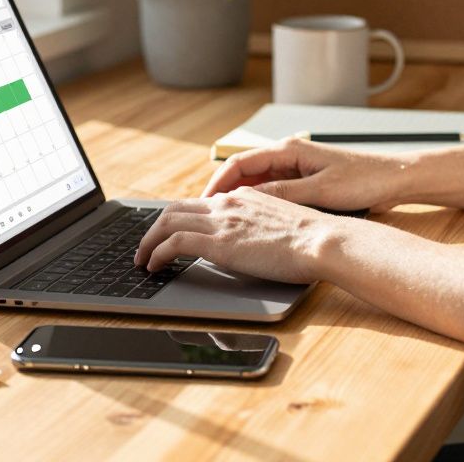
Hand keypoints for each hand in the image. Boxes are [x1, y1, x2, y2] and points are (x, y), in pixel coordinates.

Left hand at [133, 187, 346, 283]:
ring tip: (142, 259)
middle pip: (175, 208)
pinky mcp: (217, 242)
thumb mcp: (281, 222)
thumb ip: (260, 225)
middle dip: (155, 228)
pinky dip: (156, 253)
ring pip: (167, 222)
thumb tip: (252, 242)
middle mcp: (227, 203)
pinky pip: (173, 243)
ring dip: (148, 242)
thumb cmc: (313, 239)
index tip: (171, 233)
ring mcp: (221, 221)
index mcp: (244, 196)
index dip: (180, 218)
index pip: (200, 203)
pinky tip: (153, 266)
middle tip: (147, 246)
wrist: (321, 240)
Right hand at [204, 137, 414, 212]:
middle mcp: (289, 156)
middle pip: (244, 173)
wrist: (394, 179)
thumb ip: (283, 194)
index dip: (218, 182)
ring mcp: (297, 169)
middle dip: (222, 193)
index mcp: (289, 150)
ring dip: (239, 201)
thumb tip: (247, 201)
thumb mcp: (320, 191)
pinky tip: (252, 222)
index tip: (204, 202)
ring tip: (222, 223)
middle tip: (205, 217)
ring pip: (257, 184)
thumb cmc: (364, 179)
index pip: (240, 163)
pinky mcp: (305, 183)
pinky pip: (272, 192)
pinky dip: (259, 205)